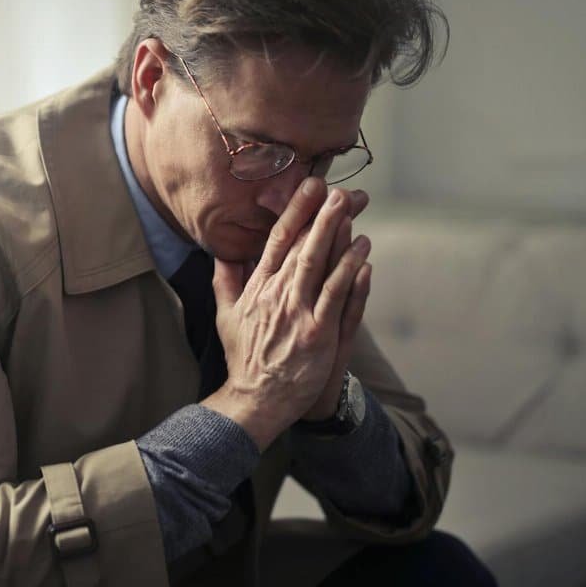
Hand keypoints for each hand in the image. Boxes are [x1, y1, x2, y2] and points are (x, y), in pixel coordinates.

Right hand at [201, 178, 371, 450]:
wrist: (256, 398)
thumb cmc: (245, 357)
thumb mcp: (225, 315)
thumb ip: (225, 281)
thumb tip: (223, 253)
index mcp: (257, 288)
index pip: (277, 241)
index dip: (295, 212)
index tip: (309, 188)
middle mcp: (277, 296)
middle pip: (302, 247)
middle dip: (321, 216)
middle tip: (339, 191)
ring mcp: (299, 315)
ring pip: (320, 267)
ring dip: (337, 238)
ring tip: (354, 214)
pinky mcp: (318, 334)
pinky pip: (338, 297)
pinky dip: (350, 274)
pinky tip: (363, 256)